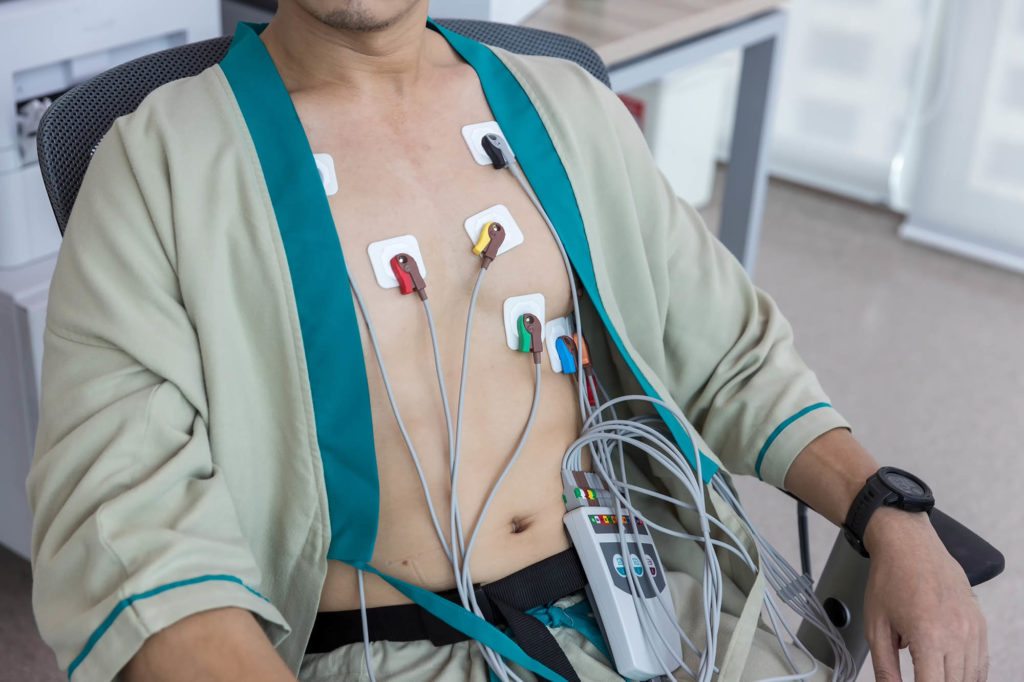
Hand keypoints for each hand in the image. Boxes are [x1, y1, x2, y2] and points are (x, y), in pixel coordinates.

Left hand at [862, 509, 987, 681]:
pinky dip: (968, 675)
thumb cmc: (889, 580)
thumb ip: (885, 666)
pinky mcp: (980, 623)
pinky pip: (981, 663)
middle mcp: (957, 634)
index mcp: (929, 636)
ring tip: (929, 673)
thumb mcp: (876, 626)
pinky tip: (950, 674)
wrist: (909, 545)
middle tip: (919, 677)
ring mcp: (973, 629)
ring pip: (971, 678)